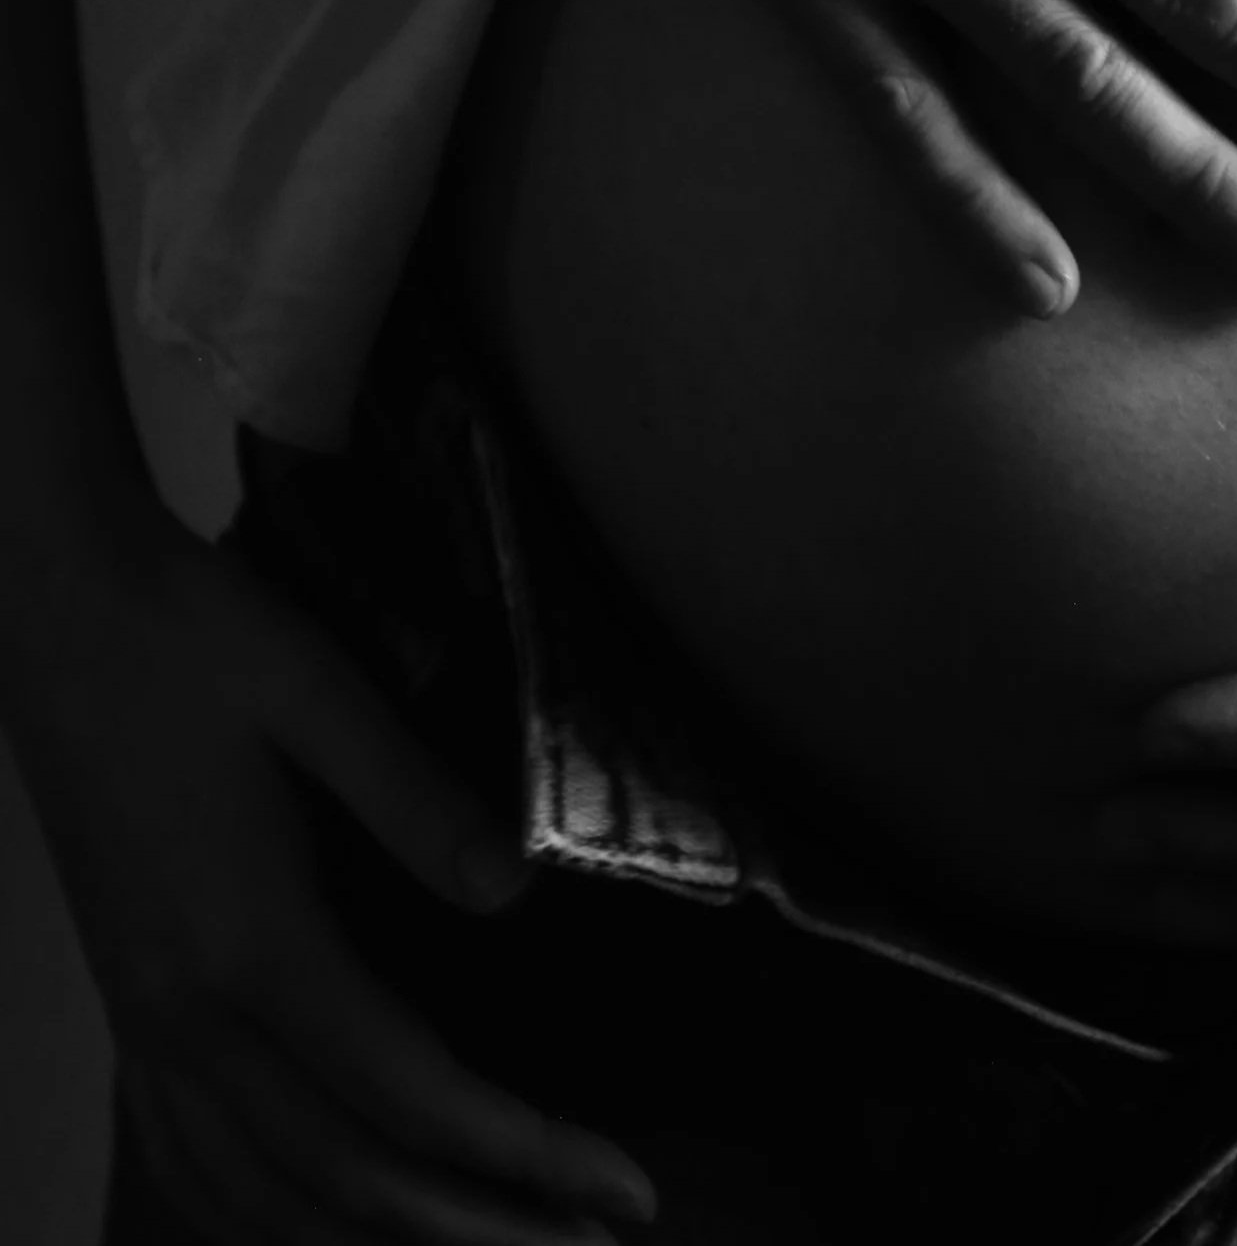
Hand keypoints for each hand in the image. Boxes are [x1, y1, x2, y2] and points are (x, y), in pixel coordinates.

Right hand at [5, 520, 654, 1244]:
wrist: (58, 612)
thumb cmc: (193, 638)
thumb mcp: (320, 691)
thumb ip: (416, 800)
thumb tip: (512, 900)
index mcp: (253, 942)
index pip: (411, 1094)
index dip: (523, 1154)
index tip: (621, 1188)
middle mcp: (191, 1010)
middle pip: (347, 1175)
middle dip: (478, 1228)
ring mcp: (148, 1019)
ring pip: (263, 1192)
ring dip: (379, 1244)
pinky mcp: (128, 1001)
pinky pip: (186, 1157)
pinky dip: (260, 1219)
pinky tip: (310, 1232)